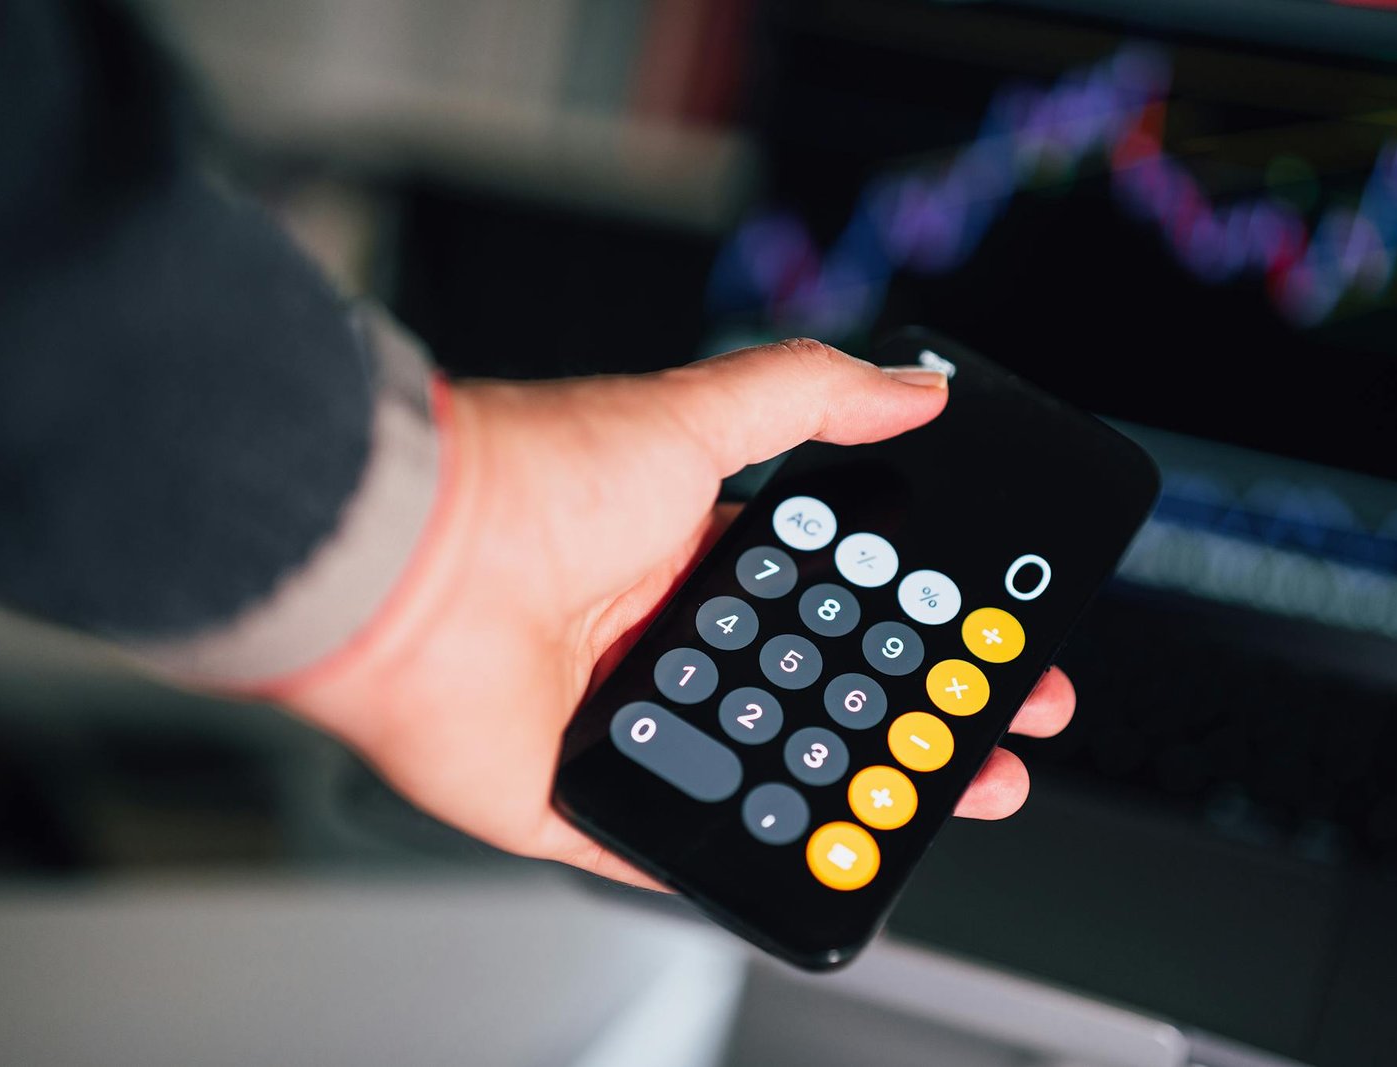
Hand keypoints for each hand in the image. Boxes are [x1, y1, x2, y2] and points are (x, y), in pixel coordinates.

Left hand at [285, 339, 1077, 887]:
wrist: (410, 565)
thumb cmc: (532, 479)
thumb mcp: (692, 416)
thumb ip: (809, 397)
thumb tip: (913, 386)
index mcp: (696, 561)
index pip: (831, 606)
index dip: (910, 631)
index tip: (984, 647)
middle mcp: (666, 641)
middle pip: (811, 696)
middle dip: (904, 723)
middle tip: (986, 742)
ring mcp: (628, 722)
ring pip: (760, 774)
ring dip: (842, 796)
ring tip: (922, 808)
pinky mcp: (581, 796)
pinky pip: (670, 847)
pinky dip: (732, 862)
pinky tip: (806, 864)